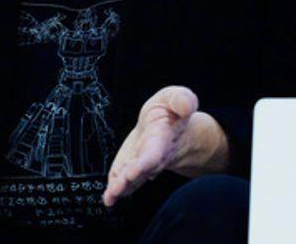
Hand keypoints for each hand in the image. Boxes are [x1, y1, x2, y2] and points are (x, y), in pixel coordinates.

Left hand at [102, 85, 198, 206]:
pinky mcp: (131, 167)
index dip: (145, 163)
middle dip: (130, 178)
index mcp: (163, 137)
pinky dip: (116, 190)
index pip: (155, 153)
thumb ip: (182, 100)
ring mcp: (142, 164)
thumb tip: (186, 105)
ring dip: (121, 187)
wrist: (168, 126)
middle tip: (118, 187)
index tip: (134, 171)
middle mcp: (154, 156)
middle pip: (142, 171)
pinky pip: (124, 180)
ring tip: (111, 195)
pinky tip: (108, 198)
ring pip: (133, 179)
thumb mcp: (177, 97)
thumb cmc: (171, 112)